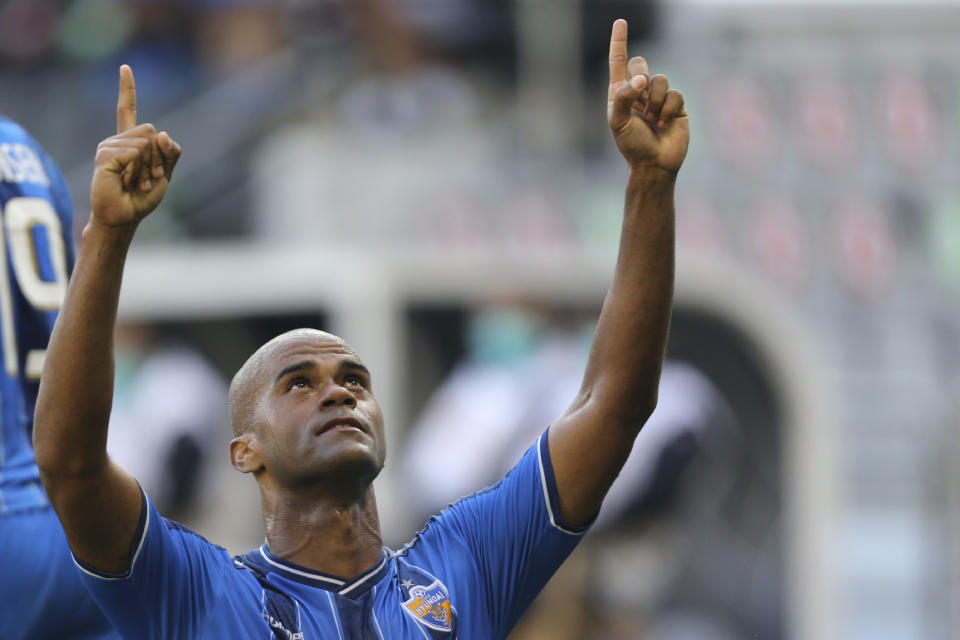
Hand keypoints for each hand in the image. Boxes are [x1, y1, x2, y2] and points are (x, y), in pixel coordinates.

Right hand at [89, 65, 180, 227]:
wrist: (125, 217)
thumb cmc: (142, 198)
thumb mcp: (164, 175)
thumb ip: (169, 153)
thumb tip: (160, 131)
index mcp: (130, 141)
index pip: (127, 110)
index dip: (127, 89)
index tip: (125, 67)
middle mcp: (117, 140)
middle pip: (152, 132)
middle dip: (158, 158)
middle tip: (146, 179)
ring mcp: (109, 147)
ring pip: (145, 144)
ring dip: (148, 168)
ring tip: (135, 182)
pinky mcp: (105, 157)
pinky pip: (135, 152)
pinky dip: (139, 169)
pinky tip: (127, 181)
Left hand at [607, 19, 688, 174]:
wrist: (654, 165)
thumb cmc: (632, 145)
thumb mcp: (619, 122)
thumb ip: (624, 97)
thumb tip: (641, 79)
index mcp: (620, 93)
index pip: (619, 62)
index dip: (619, 42)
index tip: (620, 22)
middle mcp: (639, 92)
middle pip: (641, 63)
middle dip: (640, 76)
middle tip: (640, 98)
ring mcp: (658, 98)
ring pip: (660, 79)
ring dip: (655, 101)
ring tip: (652, 120)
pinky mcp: (676, 105)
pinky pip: (674, 94)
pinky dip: (667, 109)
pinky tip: (664, 124)